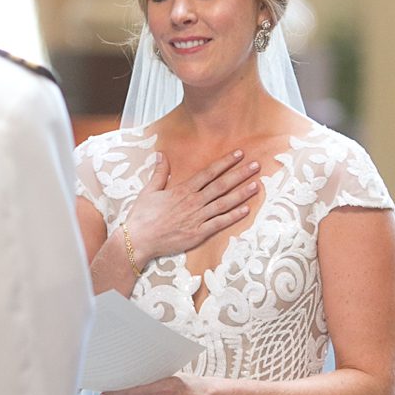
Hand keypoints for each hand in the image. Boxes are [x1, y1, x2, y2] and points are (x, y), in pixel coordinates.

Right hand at [123, 151, 261, 262]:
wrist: (138, 240)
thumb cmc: (142, 216)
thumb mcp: (148, 191)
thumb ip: (159, 173)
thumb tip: (161, 154)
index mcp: (182, 190)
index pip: (208, 173)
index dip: (225, 163)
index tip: (238, 154)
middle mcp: (193, 202)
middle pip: (221, 185)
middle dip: (240, 174)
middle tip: (256, 166)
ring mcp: (197, 218)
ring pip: (224, 203)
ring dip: (241, 194)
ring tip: (256, 185)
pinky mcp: (198, 234)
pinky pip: (219, 224)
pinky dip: (233, 217)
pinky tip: (246, 210)